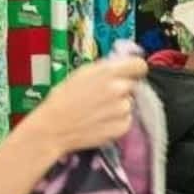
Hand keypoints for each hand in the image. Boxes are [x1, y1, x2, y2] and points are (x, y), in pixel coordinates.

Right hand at [25, 56, 146, 156]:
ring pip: (129, 104)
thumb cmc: (62, 100)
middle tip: (102, 97)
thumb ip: (104, 68)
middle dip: (121, 89)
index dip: (134, 70)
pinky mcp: (122, 127)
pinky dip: (117, 121)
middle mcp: (119, 89)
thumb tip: (119, 66)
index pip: (139, 65)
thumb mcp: (81, 73)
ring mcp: (122, 109)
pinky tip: (100, 122)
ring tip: (98, 111)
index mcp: (108, 72)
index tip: (130, 74)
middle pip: (132, 85)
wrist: (54, 128)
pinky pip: (127, 120)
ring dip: (118, 106)